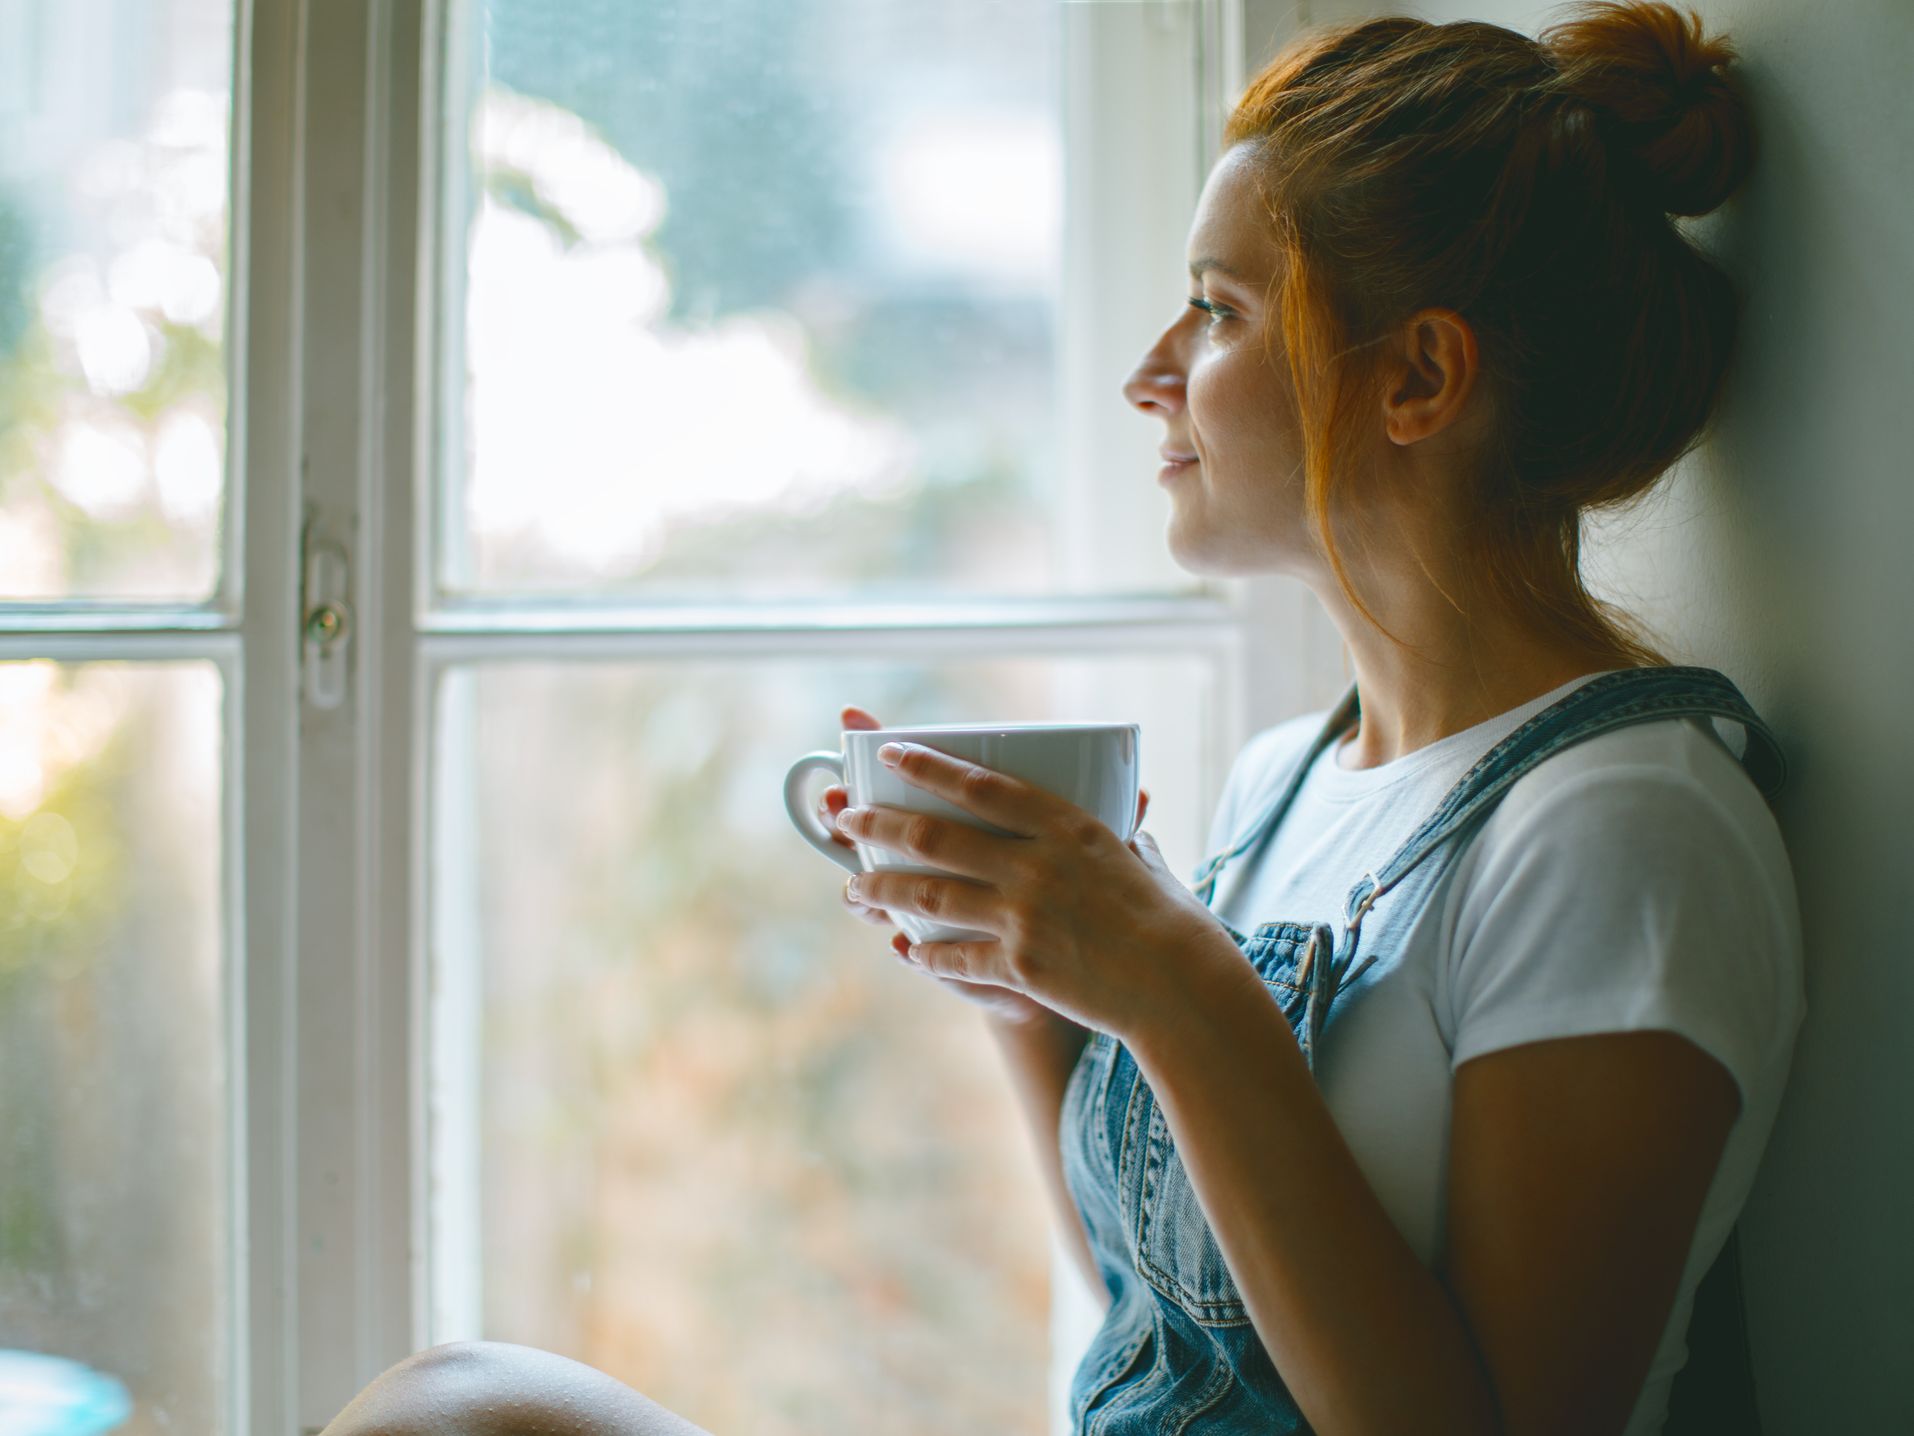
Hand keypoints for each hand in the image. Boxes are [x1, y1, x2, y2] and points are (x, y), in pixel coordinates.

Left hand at [822, 705, 1151, 1029]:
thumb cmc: (1171, 919)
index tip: (891, 754)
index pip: (981, 785)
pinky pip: (955, 957)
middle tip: (846, 819)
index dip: (928, 767)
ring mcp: (1025, 917)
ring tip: (852, 887)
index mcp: (1068, 827)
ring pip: (931, 896)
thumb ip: (1121, 835)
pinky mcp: (1021, 967)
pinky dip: (926, 953)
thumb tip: (1129, 810)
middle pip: (937, 837)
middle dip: (880, 824)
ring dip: (882, 889)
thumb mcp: (1142, 859)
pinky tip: (906, 950)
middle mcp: (1038, 865)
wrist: (1182, 987)